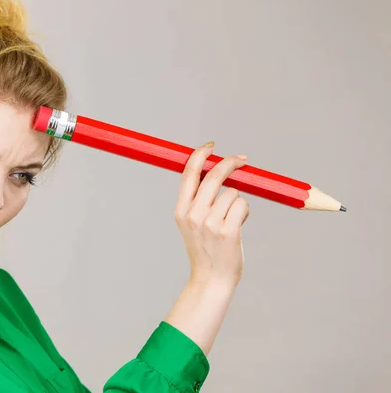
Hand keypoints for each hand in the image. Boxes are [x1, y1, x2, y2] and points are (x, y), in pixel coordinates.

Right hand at [174, 142, 249, 284]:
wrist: (210, 280)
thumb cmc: (206, 249)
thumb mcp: (192, 224)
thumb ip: (199, 200)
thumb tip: (220, 170)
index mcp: (181, 210)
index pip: (189, 173)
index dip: (200, 155)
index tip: (211, 146)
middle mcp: (193, 214)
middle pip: (214, 175)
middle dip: (230, 163)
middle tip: (243, 160)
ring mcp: (210, 223)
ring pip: (233, 193)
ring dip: (238, 202)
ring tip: (232, 220)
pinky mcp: (228, 230)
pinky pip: (243, 205)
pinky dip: (244, 212)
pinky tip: (238, 227)